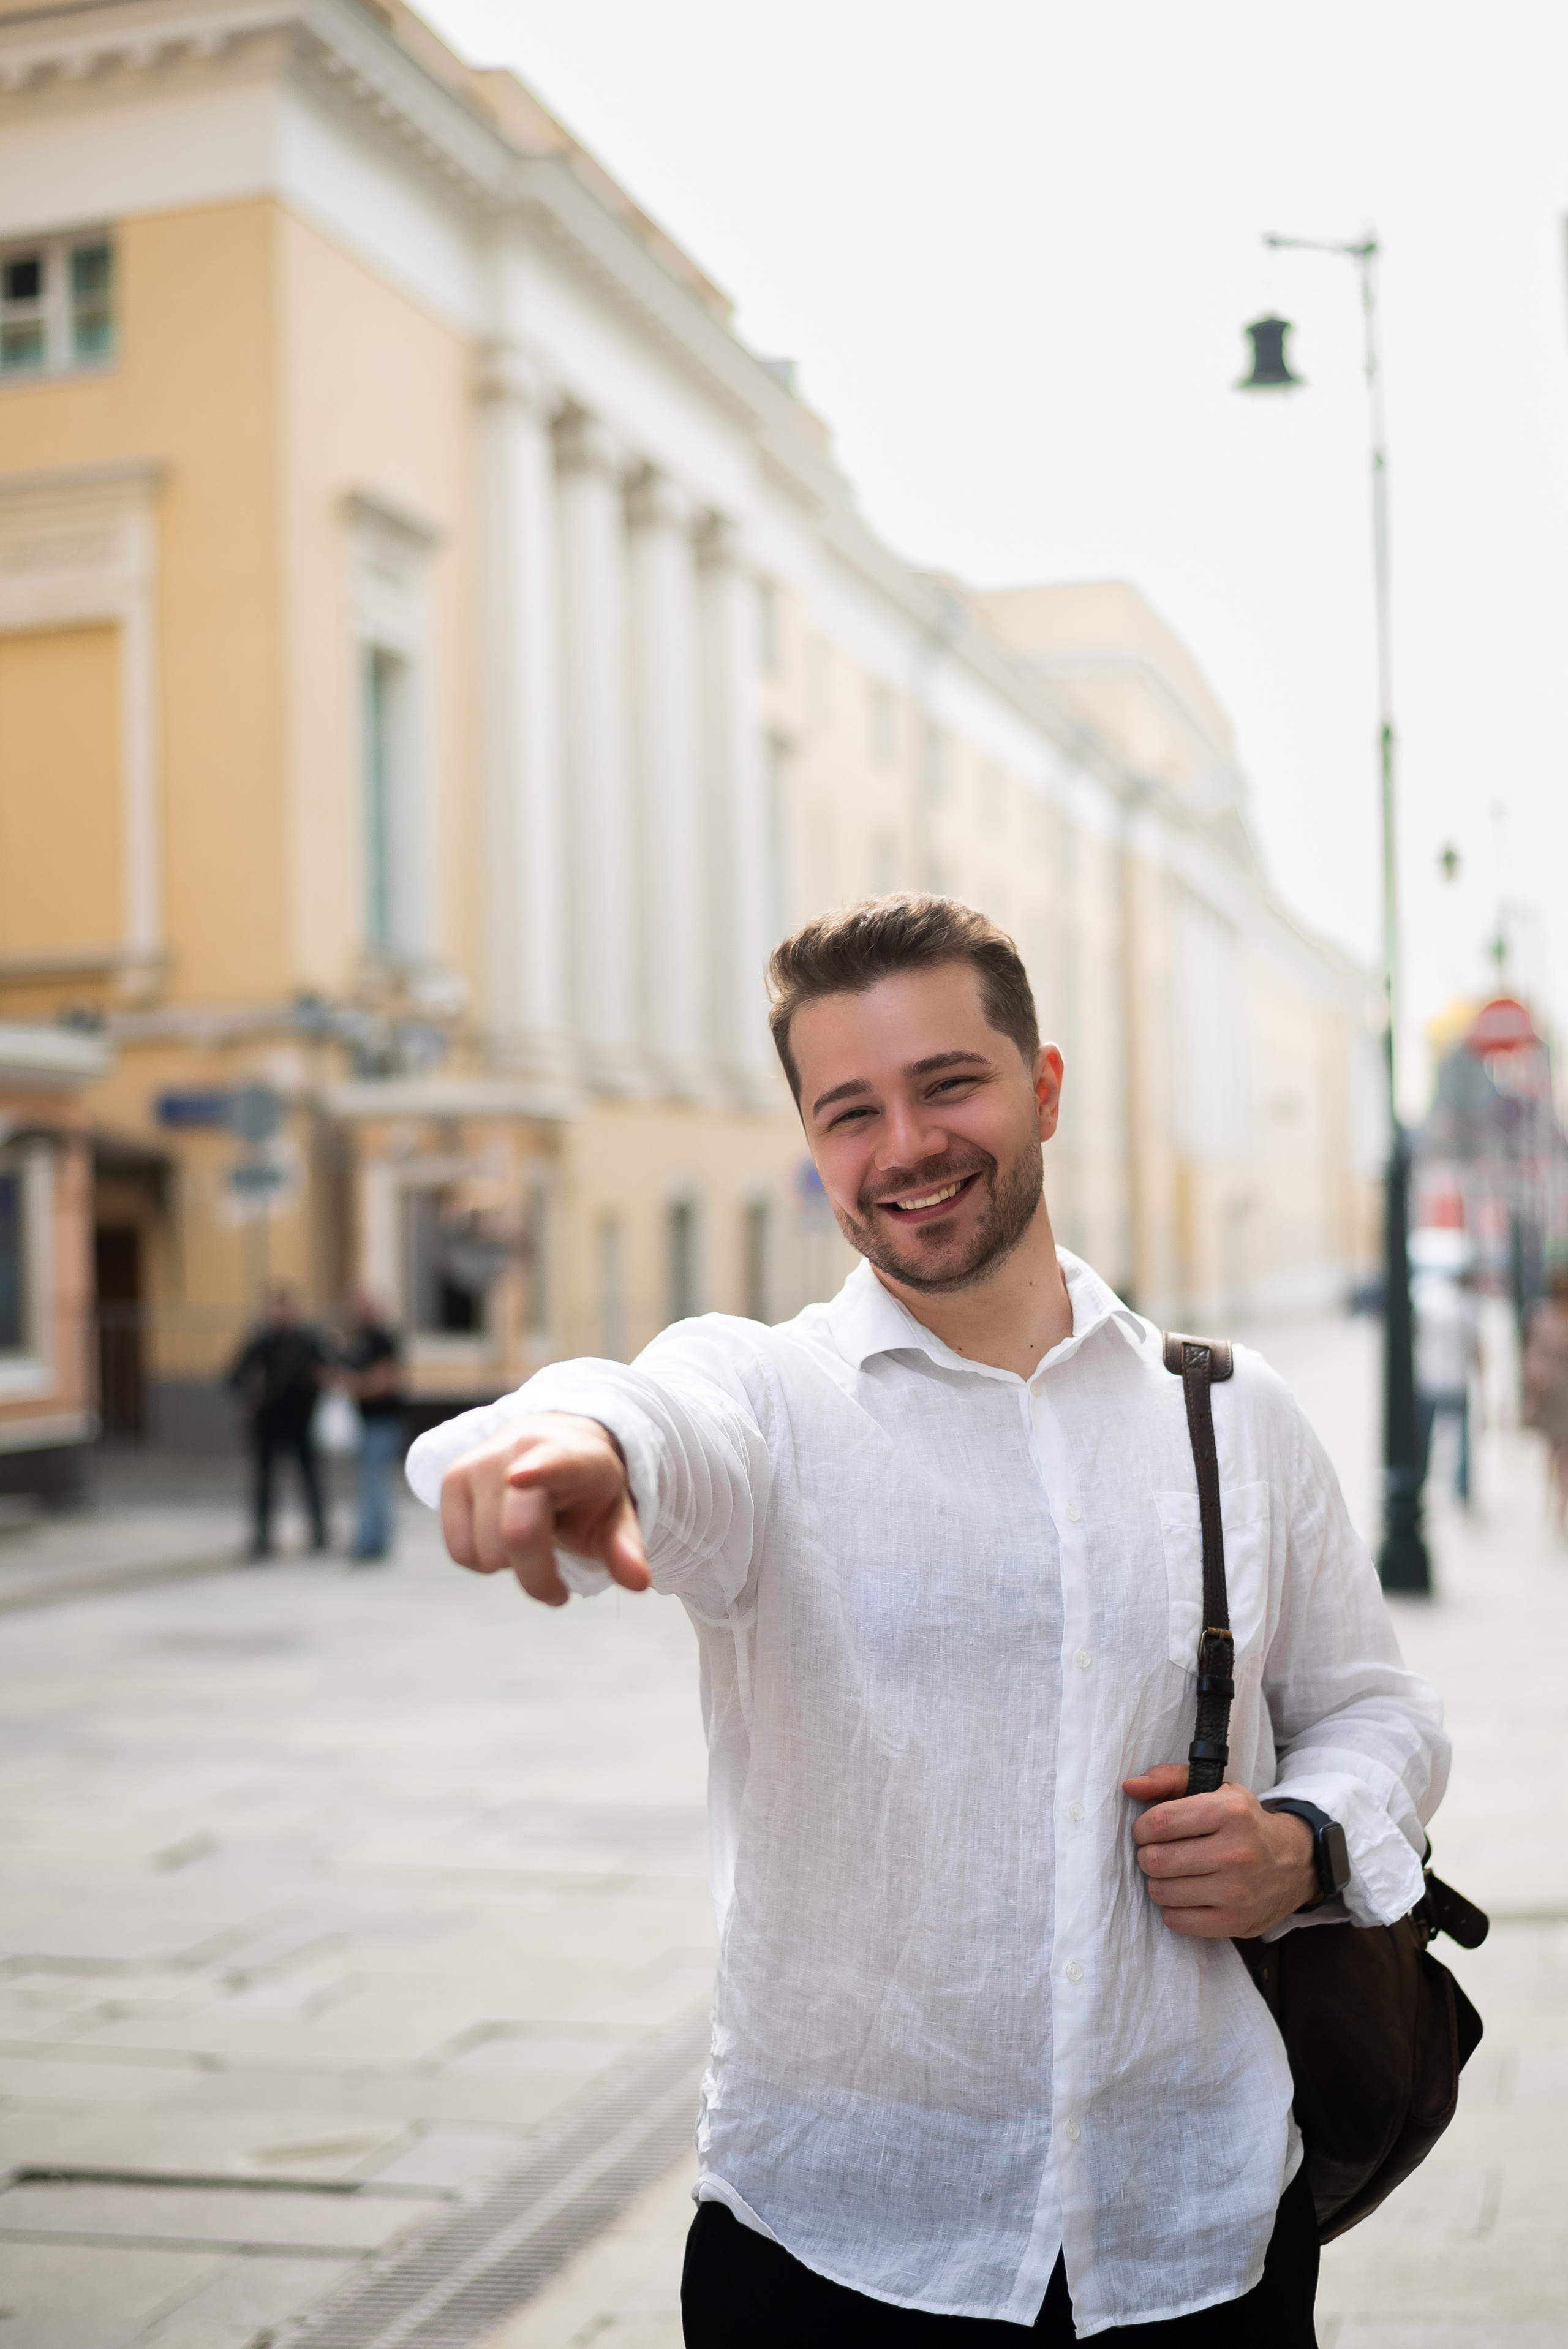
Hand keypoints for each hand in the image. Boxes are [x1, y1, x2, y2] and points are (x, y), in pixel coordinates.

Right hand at [439, 1413, 649, 1607]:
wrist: (548, 1447)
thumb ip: (625, 1549)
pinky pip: (459, 1552)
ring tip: (530, 1537)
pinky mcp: (451, 1476)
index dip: (536, 1471)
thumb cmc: (585, 1493)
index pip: (553, 1463)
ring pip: (484, 1552)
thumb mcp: (614, 1518)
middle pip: (516, 1536)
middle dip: (538, 1576)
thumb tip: (639, 1583)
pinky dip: (482, 1561)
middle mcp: (521, 1448)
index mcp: (572, 1456)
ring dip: (509, 1565)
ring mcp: (480, 1460)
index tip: (519, 1477)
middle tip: (557, 1580)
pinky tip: (501, 1535)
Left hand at [1123, 1764, 1317, 1937]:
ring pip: (1161, 1891)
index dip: (1142, 1828)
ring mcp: (1236, 1891)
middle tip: (1159, 1852)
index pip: (1159, 1822)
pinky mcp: (1234, 1921)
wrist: (1293, 1863)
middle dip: (1147, 1855)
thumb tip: (1131, 1786)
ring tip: (1174, 1873)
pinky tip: (1187, 1894)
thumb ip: (1169, 1779)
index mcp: (1229, 1812)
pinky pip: (1176, 1920)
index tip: (1148, 1831)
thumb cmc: (1243, 1823)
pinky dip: (1172, 1908)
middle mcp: (1235, 1852)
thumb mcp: (1216, 1790)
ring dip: (1158, 1882)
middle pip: (1156, 1859)